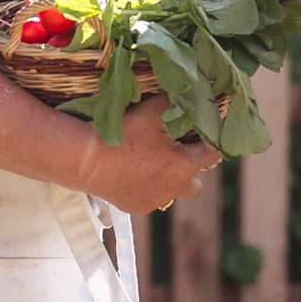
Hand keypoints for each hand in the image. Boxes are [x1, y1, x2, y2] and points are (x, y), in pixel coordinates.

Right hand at [73, 95, 218, 215]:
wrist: (89, 160)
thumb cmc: (123, 134)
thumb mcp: (150, 112)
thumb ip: (170, 103)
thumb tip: (182, 93)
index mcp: (183, 164)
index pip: (211, 155)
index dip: (210, 144)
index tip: (205, 138)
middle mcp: (174, 187)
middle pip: (196, 186)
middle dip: (191, 173)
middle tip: (177, 158)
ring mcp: (155, 200)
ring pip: (170, 193)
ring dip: (166, 182)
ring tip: (149, 165)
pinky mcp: (137, 208)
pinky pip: (148, 199)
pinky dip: (144, 189)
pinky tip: (130, 174)